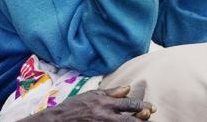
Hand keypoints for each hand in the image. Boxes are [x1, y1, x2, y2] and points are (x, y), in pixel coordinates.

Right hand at [21, 85, 155, 121]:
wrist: (56, 121)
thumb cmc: (73, 107)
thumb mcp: (91, 95)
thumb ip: (111, 93)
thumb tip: (128, 88)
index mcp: (104, 103)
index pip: (129, 104)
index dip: (142, 106)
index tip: (151, 108)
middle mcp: (105, 116)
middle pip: (130, 120)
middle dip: (143, 118)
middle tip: (150, 116)